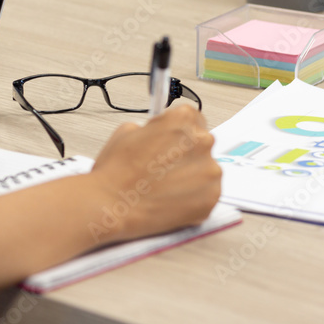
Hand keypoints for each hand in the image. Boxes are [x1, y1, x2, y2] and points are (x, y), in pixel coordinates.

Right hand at [88, 105, 220, 243]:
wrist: (112, 206)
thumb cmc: (116, 172)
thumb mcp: (125, 132)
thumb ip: (151, 129)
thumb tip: (157, 135)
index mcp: (183, 120)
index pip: (192, 117)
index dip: (177, 130)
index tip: (169, 139)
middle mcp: (203, 143)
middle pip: (201, 144)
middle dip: (184, 153)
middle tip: (161, 166)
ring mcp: (210, 173)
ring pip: (206, 170)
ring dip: (190, 175)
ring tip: (163, 185)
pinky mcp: (211, 199)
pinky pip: (206, 193)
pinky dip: (193, 197)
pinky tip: (169, 198)